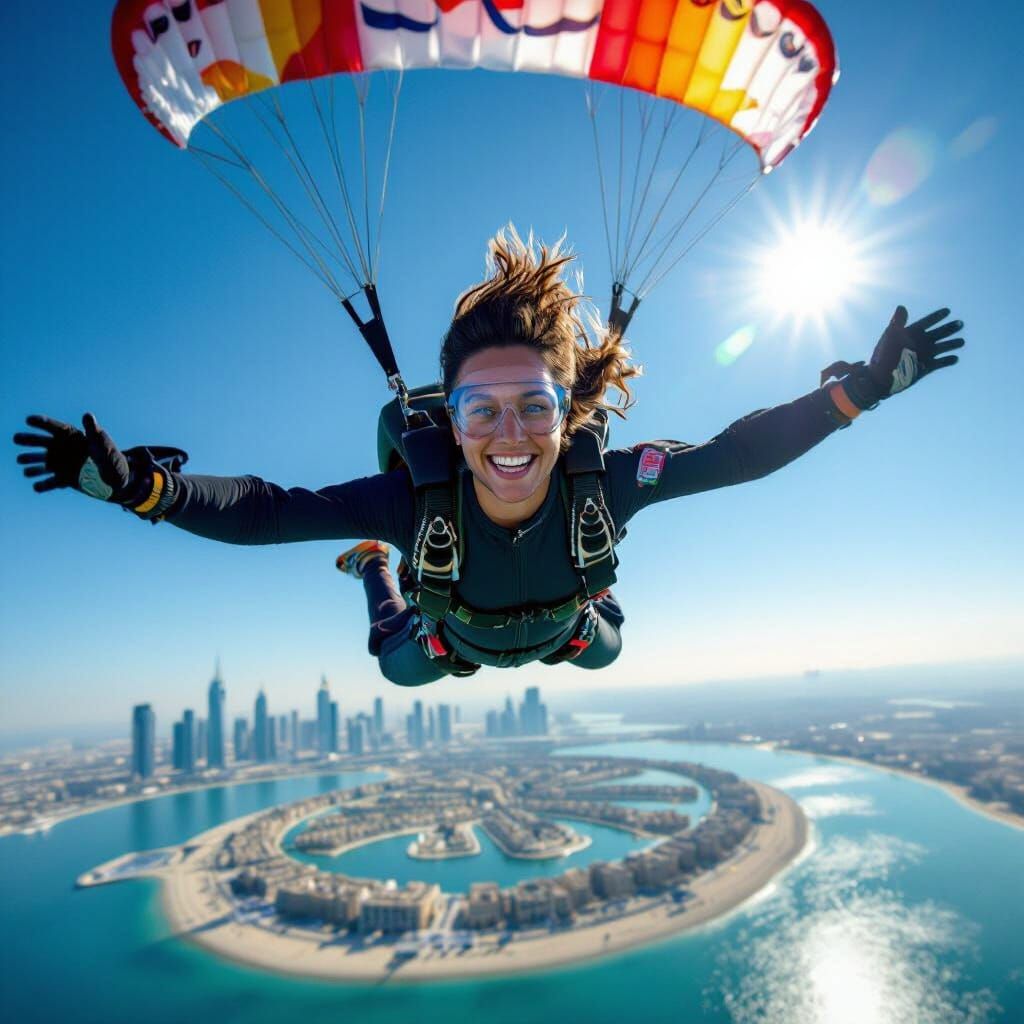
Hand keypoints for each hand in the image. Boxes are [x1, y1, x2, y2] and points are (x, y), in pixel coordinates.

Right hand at [14, 414, 143, 501]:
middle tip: (16, 439)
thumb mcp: (102, 443)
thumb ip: (93, 431)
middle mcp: (62, 449)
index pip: (54, 427)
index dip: (41, 422)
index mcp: (72, 437)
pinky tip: (37, 487)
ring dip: (31, 462)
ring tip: (21, 462)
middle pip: (41, 443)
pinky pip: (50, 483)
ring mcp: (61, 464)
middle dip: (28, 440)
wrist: (116, 479)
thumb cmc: (111, 457)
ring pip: (41, 463)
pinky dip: (43, 485)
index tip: (28, 420)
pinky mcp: (63, 479)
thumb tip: (88, 415)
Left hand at [866, 306, 964, 399]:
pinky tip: (955, 358)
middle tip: (960, 324)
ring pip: (942, 347)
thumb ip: (897, 322)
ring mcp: (924, 355)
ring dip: (952, 344)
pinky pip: (940, 363)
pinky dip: (948, 360)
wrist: (881, 377)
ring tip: (961, 341)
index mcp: (911, 333)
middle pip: (939, 333)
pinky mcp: (926, 368)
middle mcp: (920, 343)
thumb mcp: (890, 336)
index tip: (947, 311)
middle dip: (949, 328)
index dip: (937, 316)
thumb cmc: (883, 356)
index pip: (927, 322)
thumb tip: (901, 307)